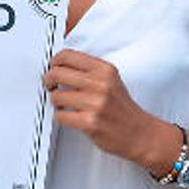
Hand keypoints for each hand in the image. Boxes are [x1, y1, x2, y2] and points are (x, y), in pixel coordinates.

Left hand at [44, 50, 164, 163]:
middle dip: (49, 80)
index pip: (68, 55)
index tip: (53, 68)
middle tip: (51, 85)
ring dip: (55, 101)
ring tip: (63, 103)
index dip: (55, 62)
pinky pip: (60, 116)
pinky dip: (60, 116)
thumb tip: (59, 66)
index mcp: (105, 70)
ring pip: (56, 96)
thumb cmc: (122, 108)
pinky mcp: (90, 122)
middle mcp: (101, 84)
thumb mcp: (111, 80)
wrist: (139, 133)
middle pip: (57, 73)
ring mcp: (95, 104)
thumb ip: (89, 71)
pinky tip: (68, 116)